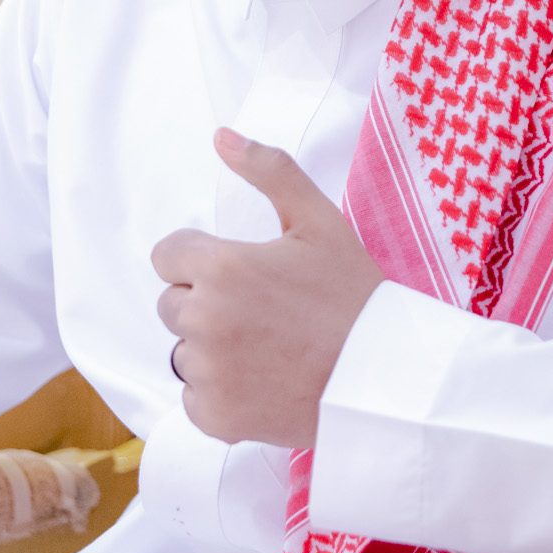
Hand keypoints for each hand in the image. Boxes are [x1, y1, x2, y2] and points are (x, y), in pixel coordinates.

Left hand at [152, 128, 383, 448]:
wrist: (385, 381)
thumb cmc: (354, 298)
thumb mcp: (320, 222)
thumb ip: (268, 171)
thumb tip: (221, 137)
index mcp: (220, 267)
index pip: (168, 255)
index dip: (203, 261)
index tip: (244, 275)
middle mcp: (203, 320)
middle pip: (172, 304)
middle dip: (207, 304)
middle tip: (263, 314)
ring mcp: (206, 372)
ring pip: (185, 351)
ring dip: (214, 350)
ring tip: (269, 350)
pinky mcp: (213, 416)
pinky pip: (194, 397)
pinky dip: (221, 394)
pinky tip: (265, 382)